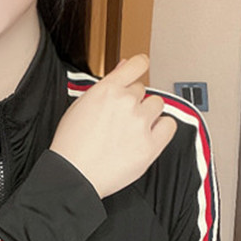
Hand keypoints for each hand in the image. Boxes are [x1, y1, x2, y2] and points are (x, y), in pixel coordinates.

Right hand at [50, 54, 176, 198]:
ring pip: (157, 105)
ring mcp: (140, 123)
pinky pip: (169, 126)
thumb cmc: (71, 145)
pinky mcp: (150, 145)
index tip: (139, 72)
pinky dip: (162, 128)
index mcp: (107, 90)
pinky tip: (148, 135)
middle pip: (143, 90)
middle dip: (133, 101)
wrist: (74, 176)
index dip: (139, 67)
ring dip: (148, 114)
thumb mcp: (81, 105)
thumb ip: (108, 84)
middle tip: (120, 118)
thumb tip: (125, 66)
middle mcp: (126, 102)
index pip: (137, 64)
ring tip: (131, 129)